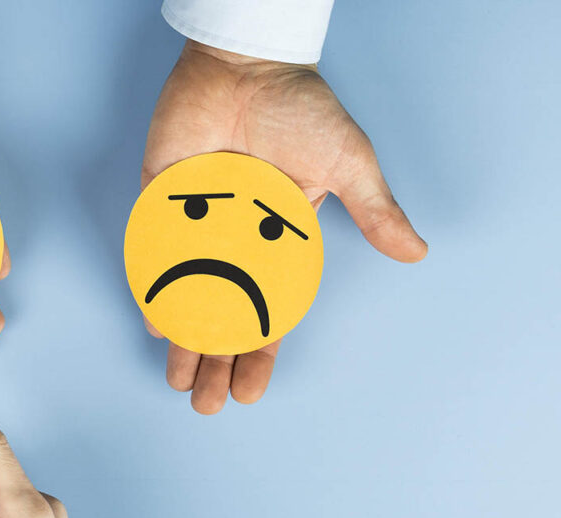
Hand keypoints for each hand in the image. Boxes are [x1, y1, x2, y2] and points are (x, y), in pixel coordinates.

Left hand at [142, 41, 427, 414]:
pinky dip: (152, 285)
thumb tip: (417, 252)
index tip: (250, 392)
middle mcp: (233, 241)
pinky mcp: (162, 201)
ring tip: (176, 380)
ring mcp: (195, 224)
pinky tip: (154, 320)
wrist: (248, 64)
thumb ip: (374, 210)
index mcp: (276, 242)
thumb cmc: (299, 110)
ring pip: (184, 294)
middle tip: (203, 403)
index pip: (266, 310)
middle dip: (213, 361)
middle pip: (220, 313)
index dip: (258, 353)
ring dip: (181, 338)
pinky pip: (153, 253)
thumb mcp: (346, 164)